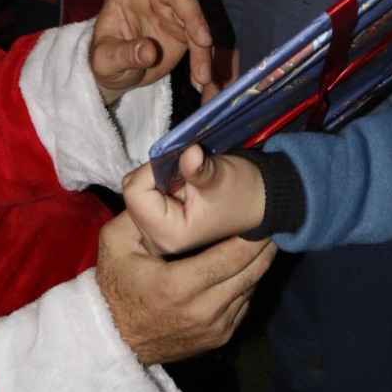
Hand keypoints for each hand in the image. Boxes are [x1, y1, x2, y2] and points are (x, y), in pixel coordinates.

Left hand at [88, 0, 213, 104]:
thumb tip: (148, 49)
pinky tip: (204, 84)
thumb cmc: (104, 61)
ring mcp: (172, 12)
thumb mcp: (105, 62)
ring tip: (201, 76)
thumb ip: (124, 54)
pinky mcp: (187, 31)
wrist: (119, 77)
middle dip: (193, 15)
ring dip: (202, 48)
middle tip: (202, 41)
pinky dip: (205, 63)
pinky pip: (202, 43)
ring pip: (196, 20)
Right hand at [95, 210, 274, 364]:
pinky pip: (243, 305)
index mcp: (178, 285)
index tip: (259, 217)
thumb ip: (139, 214)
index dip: (250, 237)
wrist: (114, 339)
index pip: (230, 258)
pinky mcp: (218, 339)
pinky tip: (245, 266)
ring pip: (250, 290)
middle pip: (249, 274)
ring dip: (259, 266)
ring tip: (263, 242)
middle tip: (270, 225)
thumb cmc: (114, 286)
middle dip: (263, 248)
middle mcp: (202, 311)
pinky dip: (247, 285)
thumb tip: (166, 187)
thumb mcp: (115, 243)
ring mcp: (213, 328)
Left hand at [123, 143, 266, 255]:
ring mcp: (154, 234)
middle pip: (133, 193)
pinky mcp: (156, 226)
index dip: (152, 169)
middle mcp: (156, 240)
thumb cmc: (242, 192)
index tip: (179, 162)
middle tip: (185, 173)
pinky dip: (159, 184)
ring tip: (186, 181)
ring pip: (136, 192)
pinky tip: (182, 187)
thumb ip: (199, 169)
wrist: (258, 202)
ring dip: (157, 178)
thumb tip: (190, 152)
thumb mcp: (221, 177)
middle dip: (154, 175)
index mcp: (168, 235)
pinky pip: (143, 195)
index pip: (135, 193)